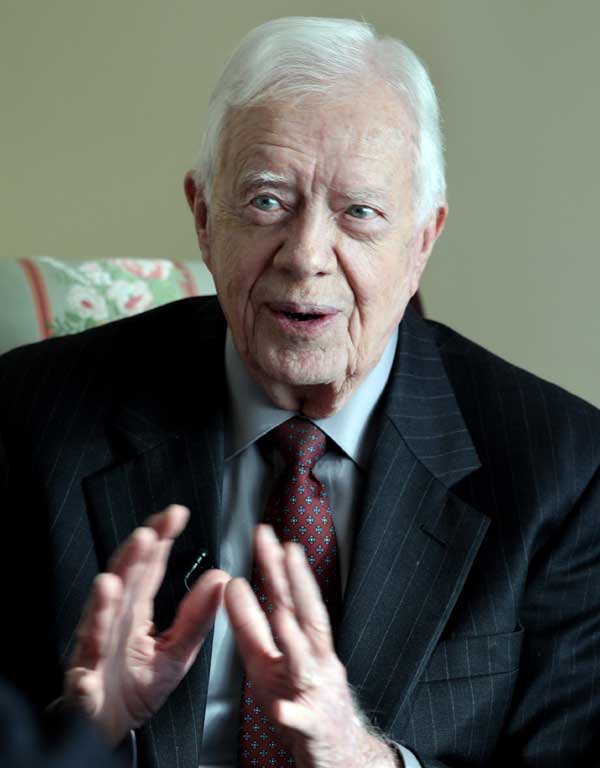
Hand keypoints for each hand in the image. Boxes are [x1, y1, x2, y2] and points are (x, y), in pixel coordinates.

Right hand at [65, 504, 229, 744]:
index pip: (148, 569)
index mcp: (135, 612)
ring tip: (113, 581)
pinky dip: (87, 663)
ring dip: (104, 602)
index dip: (160, 541)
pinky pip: (85, 673)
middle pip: (123, 584)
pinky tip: (92, 646)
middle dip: (133, 558)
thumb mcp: (178, 652)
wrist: (107, 728)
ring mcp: (97, 650)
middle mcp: (113, 623)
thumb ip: (197, 617)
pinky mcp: (85, 683)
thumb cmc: (137, 687)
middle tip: (148, 534)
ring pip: (98, 621)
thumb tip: (220, 578)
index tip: (175, 515)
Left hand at [225, 525, 396, 767]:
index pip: (290, 598)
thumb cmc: (304, 700)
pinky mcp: (311, 727)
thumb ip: (251, 624)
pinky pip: (300, 719)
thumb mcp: (271, 659)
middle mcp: (315, 660)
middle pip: (306, 615)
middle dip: (295, 581)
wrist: (339, 751)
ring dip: (294, 640)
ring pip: (305, 663)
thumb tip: (232, 586)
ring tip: (282, 618)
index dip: (278, 567)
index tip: (266, 537)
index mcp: (304, 643)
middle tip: (283, 549)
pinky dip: (291, 711)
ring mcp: (316, 691)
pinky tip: (281, 706)